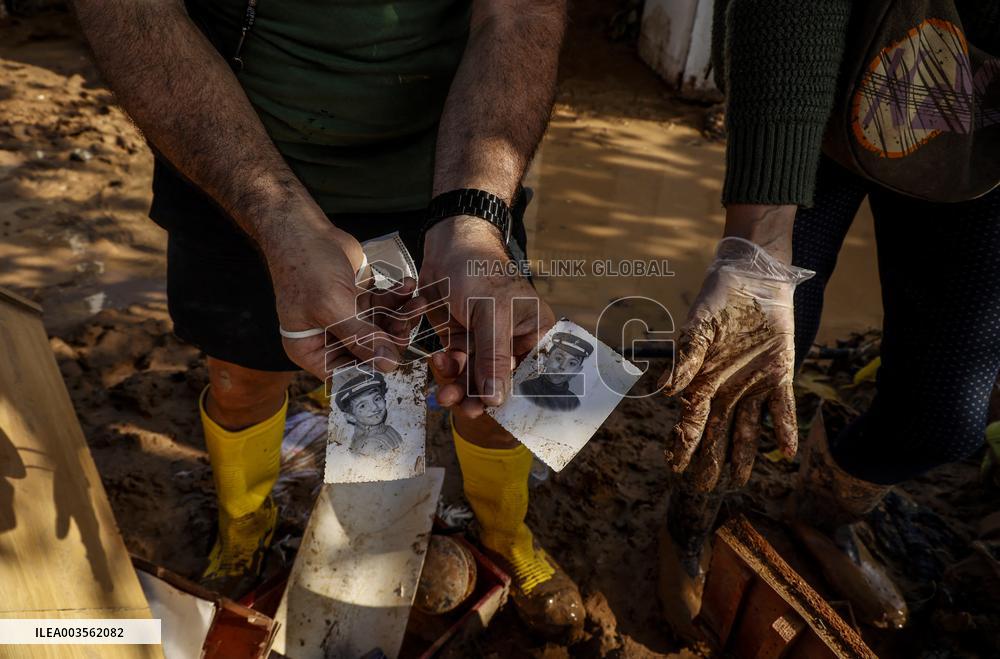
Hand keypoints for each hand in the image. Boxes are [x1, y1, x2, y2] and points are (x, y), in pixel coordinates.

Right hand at [259, 203, 417, 378]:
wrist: (304, 228)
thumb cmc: (306, 268)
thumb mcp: (332, 307)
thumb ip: (361, 338)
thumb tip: (388, 366)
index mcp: (311, 349)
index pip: (345, 374)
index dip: (372, 373)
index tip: (398, 365)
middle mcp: (328, 338)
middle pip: (369, 352)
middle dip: (393, 339)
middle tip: (409, 324)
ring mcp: (346, 319)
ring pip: (382, 329)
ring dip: (402, 317)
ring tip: (418, 302)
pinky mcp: (360, 300)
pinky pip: (385, 307)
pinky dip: (398, 298)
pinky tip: (408, 285)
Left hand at [421, 216, 554, 416]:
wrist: (447, 246)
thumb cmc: (479, 269)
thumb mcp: (490, 313)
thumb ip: (494, 357)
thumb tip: (497, 401)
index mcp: (536, 332)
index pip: (534, 375)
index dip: (520, 399)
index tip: (503, 419)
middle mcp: (514, 340)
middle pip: (502, 382)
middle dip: (482, 397)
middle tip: (466, 411)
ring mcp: (487, 341)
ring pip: (476, 378)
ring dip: (460, 388)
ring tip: (445, 396)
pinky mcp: (463, 339)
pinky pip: (458, 365)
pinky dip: (448, 369)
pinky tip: (439, 363)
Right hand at [658, 237, 813, 490]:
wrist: (753, 279)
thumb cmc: (718, 301)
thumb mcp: (698, 327)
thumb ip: (685, 358)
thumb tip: (667, 393)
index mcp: (702, 380)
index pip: (690, 420)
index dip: (682, 443)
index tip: (674, 466)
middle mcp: (726, 389)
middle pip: (716, 433)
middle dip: (709, 460)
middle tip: (704, 488)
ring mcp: (753, 385)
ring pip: (746, 429)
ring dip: (743, 455)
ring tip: (739, 481)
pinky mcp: (779, 375)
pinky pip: (782, 409)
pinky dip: (783, 429)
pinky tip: (786, 451)